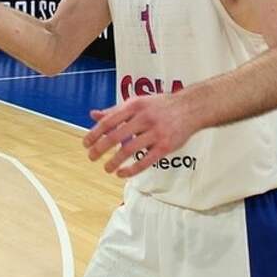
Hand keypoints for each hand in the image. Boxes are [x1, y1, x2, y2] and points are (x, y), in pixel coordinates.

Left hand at [82, 94, 196, 177]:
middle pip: (116, 136)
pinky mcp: (165, 146)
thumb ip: (115, 110)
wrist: (191, 107)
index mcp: (134, 106)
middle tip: (91, 157)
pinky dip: (131, 170)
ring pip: (129, 150)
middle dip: (100, 148)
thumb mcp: (136, 102)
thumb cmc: (160, 105)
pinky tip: (121, 174)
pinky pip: (145, 161)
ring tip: (106, 168)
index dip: (94, 134)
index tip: (85, 144)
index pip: (108, 121)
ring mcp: (155, 132)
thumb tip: (93, 115)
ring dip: (114, 161)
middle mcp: (144, 118)